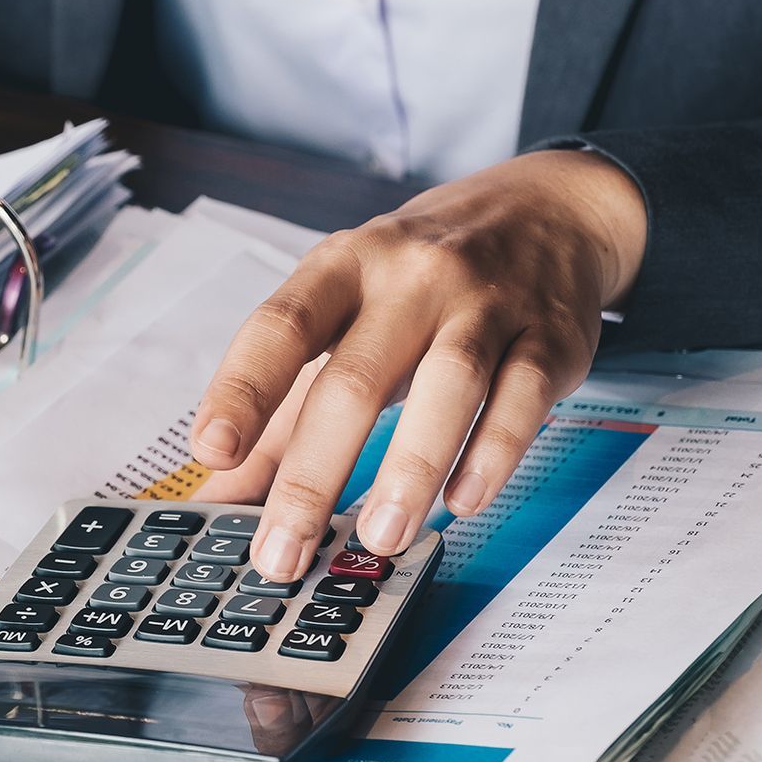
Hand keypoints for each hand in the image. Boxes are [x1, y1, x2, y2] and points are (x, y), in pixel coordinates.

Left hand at [192, 150, 647, 581]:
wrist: (543, 210)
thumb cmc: (418, 279)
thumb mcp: (341, 315)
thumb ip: (281, 408)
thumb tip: (219, 494)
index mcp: (341, 269)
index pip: (279, 328)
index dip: (241, 390)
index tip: (211, 452)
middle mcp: (409, 279)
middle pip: (353, 379)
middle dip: (312, 475)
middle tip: (284, 551)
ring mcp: (484, 303)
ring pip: (447, 386)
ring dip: (410, 471)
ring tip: (379, 538)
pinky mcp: (550, 336)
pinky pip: (521, 398)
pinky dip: (493, 454)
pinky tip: (464, 501)